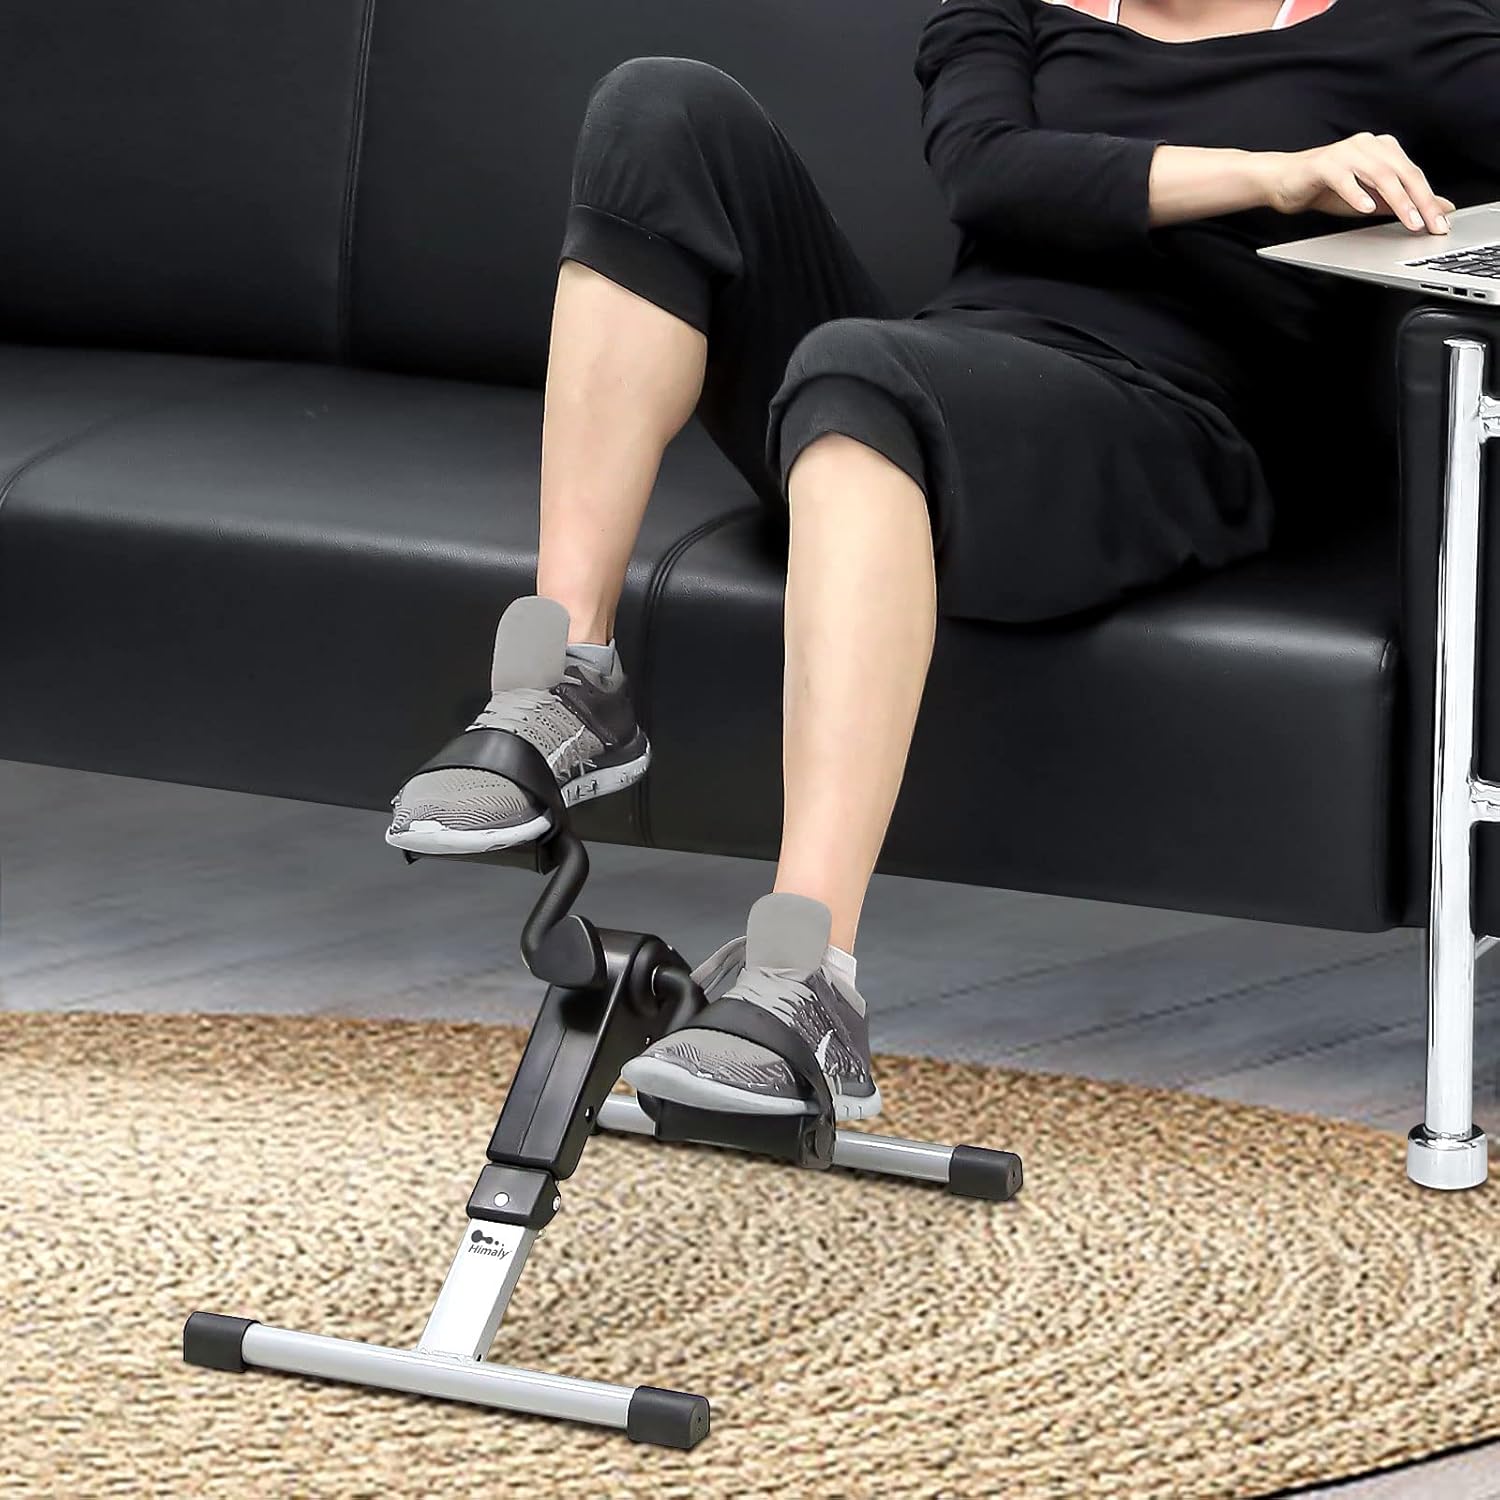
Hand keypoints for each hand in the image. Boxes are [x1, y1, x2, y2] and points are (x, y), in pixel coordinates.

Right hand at [1261, 133, 1455, 232]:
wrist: (1285, 181)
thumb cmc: (1326, 189)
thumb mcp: (1370, 198)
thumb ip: (1401, 202)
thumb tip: (1438, 207)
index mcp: (1383, 149)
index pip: (1413, 174)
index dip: (1429, 200)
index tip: (1441, 223)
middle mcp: (1369, 145)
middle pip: (1402, 173)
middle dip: (1420, 201)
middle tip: (1430, 225)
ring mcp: (1347, 152)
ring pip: (1380, 175)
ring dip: (1397, 200)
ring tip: (1408, 220)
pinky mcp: (1325, 164)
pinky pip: (1346, 179)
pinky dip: (1357, 194)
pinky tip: (1366, 208)